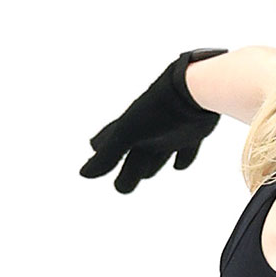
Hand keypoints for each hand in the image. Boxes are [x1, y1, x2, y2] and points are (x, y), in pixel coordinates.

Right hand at [79, 50, 224, 193]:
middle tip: (122, 187)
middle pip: (134, 158)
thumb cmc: (156, 110)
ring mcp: (170, 132)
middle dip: (128, 173)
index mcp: (130, 128)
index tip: (93, 153)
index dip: (101, 150)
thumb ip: (107, 154)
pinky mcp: (193, 132)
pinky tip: (179, 166)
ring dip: (150, 165)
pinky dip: (182, 159)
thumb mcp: (128, 133)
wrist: (192, 89)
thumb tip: (83, 174)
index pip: (108, 142)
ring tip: (145, 174)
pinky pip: (186, 151)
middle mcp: (148, 131)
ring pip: (156, 154)